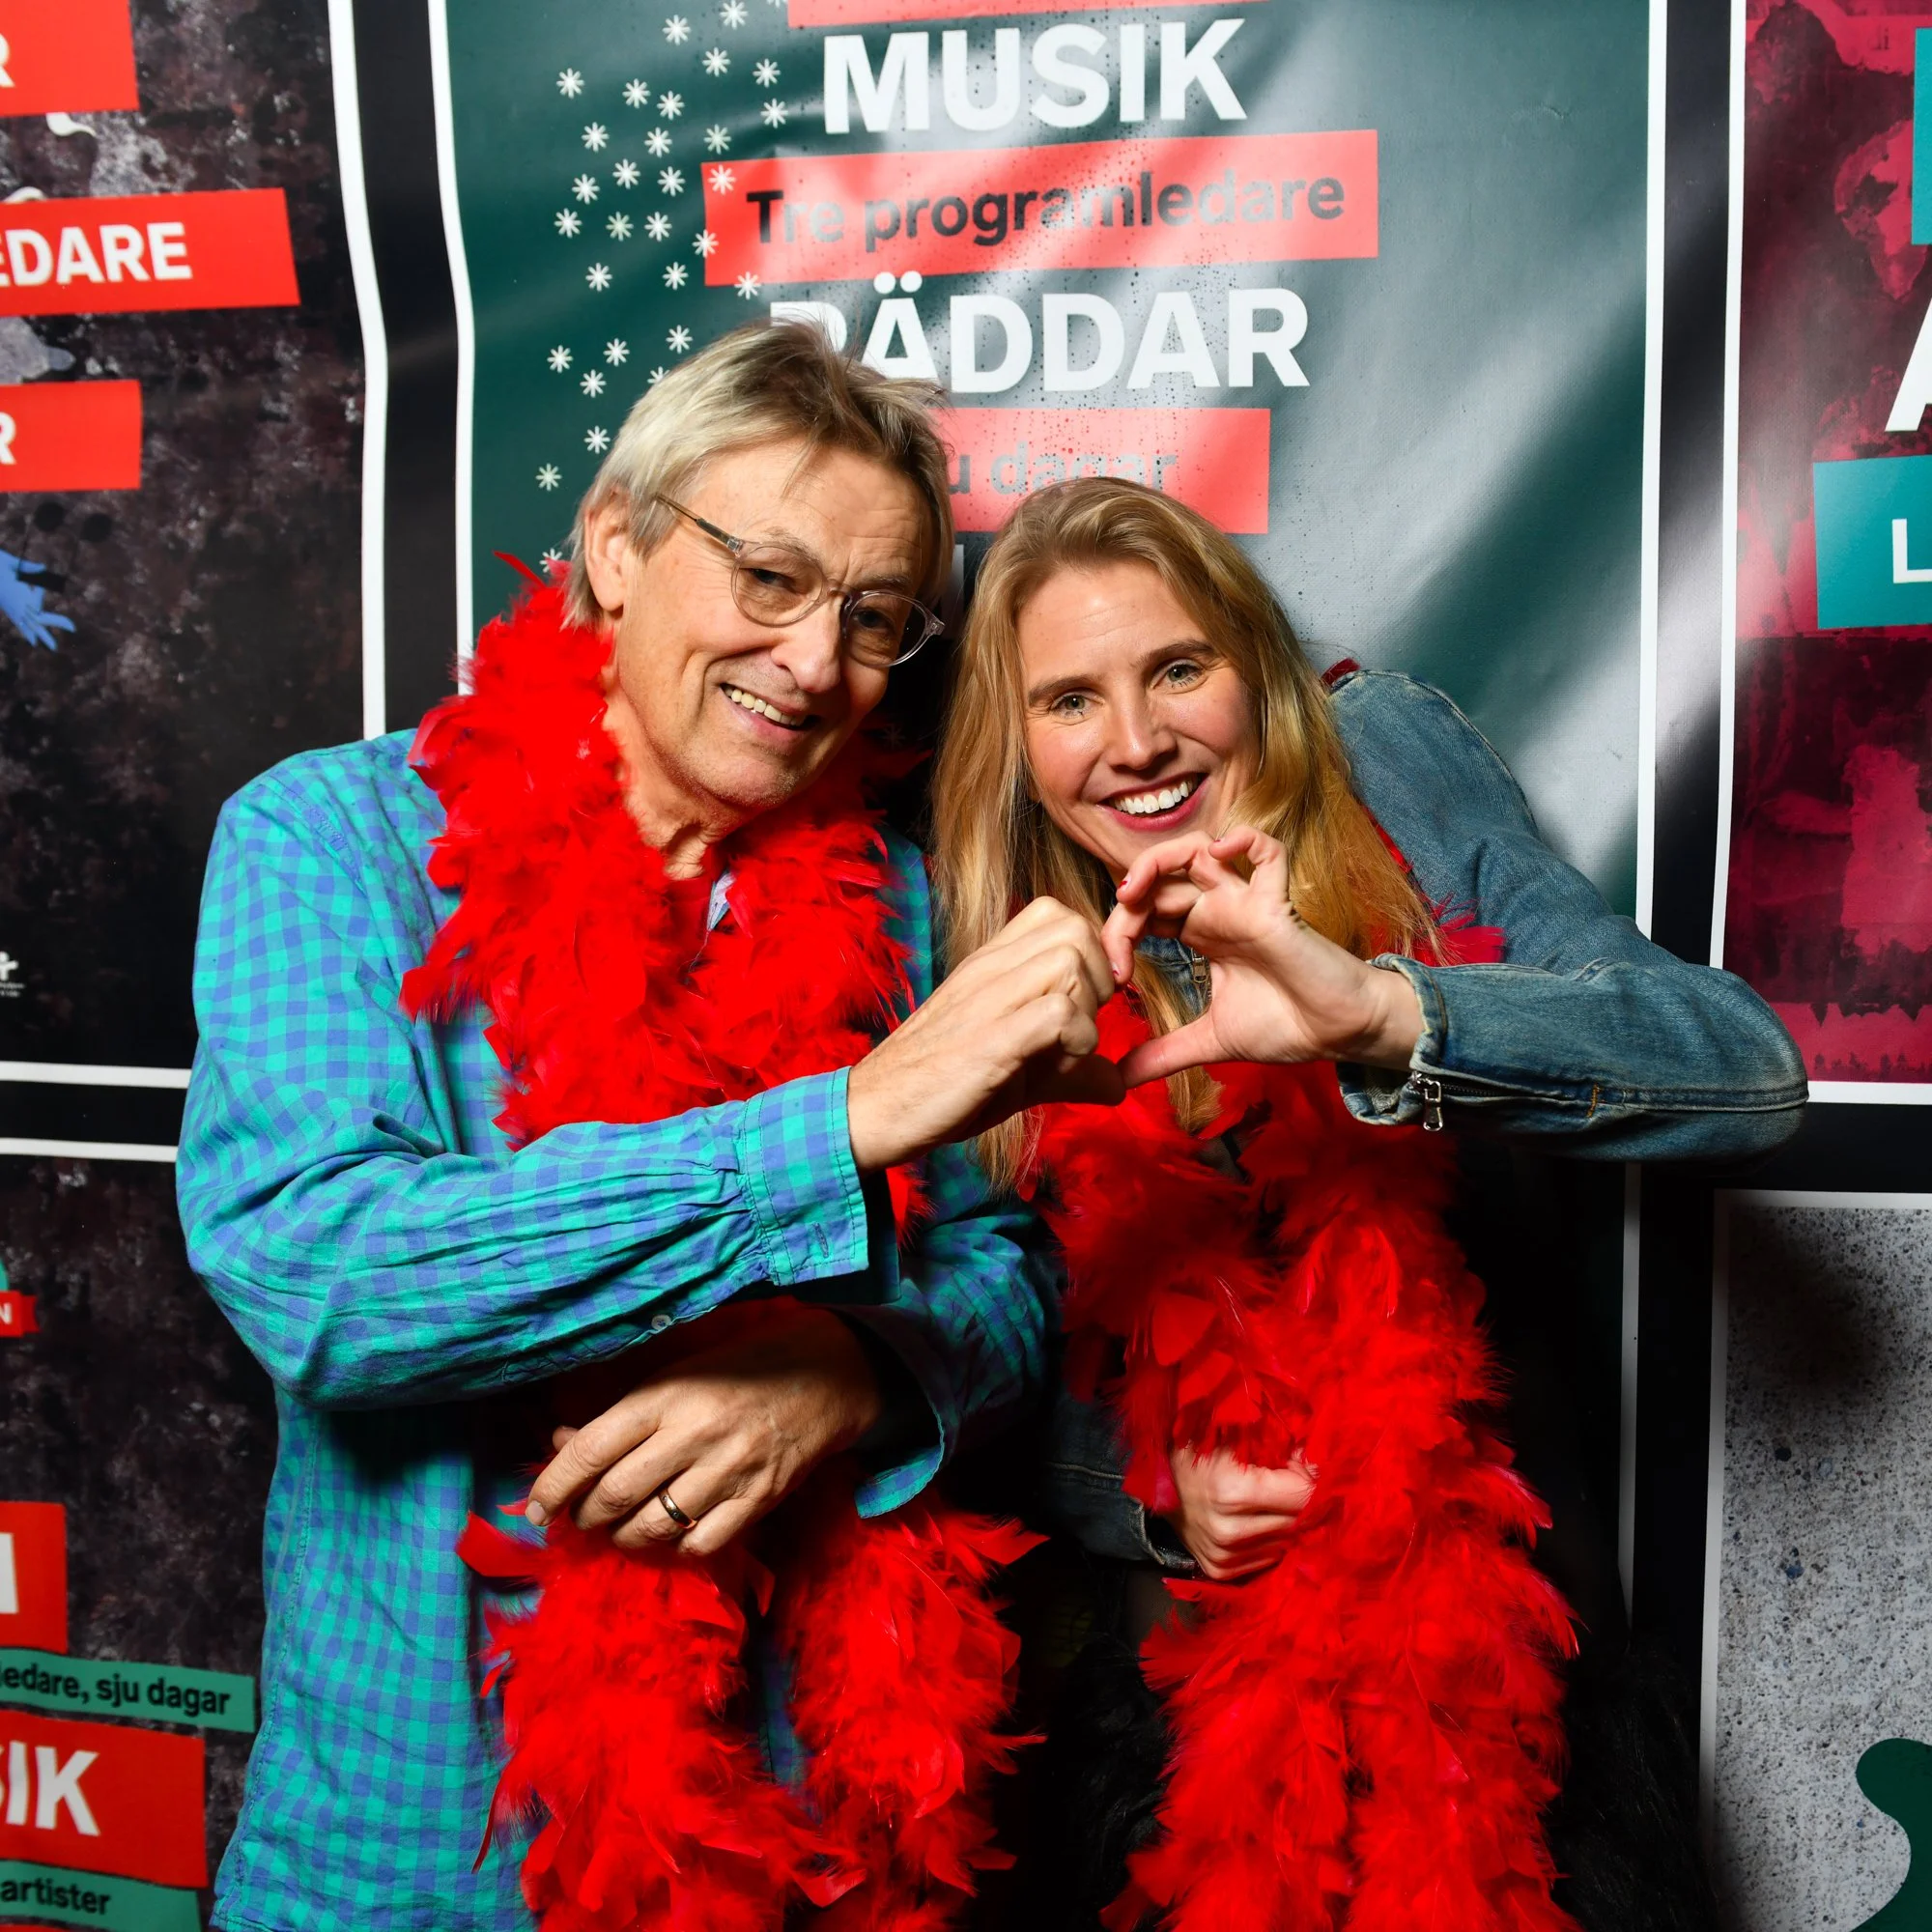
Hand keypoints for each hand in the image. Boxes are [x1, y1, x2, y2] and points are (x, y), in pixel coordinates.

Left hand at [525, 1305, 881, 1555]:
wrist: (824, 1377)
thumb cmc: (738, 1369)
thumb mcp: (675, 1373)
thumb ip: (619, 1412)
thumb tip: (561, 1445)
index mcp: (667, 1394)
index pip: (592, 1448)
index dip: (554, 1483)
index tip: (535, 1507)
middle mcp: (694, 1433)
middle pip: (614, 1496)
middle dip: (583, 1516)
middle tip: (579, 1517)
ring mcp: (729, 1471)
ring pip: (651, 1528)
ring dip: (620, 1538)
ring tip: (618, 1529)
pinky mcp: (759, 1500)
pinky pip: (699, 1546)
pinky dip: (671, 1550)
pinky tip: (666, 1536)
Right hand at [847, 896, 1124, 1171]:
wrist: (875, 1109)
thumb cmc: (941, 1084)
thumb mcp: (1017, 1068)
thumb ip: (1069, 1067)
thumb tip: (1118, 1082)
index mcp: (991, 964)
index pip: (1056, 913)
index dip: (1092, 951)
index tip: (1092, 999)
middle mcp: (989, 969)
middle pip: (1075, 928)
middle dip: (1099, 976)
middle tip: (1082, 1023)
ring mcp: (987, 999)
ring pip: (1070, 960)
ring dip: (1087, 1009)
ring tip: (1066, 1048)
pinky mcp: (989, 1040)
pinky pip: (1058, 1012)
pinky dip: (1076, 1041)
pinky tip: (1056, 1068)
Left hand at [1101, 826, 1422, 1086]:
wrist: (1338, 1035)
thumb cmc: (1286, 1026)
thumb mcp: (1210, 1041)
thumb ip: (1165, 1054)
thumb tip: (1119, 1080)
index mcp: (1201, 933)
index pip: (1145, 910)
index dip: (1119, 932)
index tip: (1115, 978)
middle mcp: (1219, 911)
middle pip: (1160, 878)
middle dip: (1127, 899)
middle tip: (1116, 937)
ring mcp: (1247, 903)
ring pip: (1199, 850)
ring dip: (1159, 860)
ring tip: (1136, 891)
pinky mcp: (1277, 905)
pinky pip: (1267, 852)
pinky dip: (1243, 840)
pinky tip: (1216, 856)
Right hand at [1164, 1442, 1316, 1580]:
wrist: (1158, 1479)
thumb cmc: (1201, 1448)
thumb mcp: (1241, 1437)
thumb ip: (1285, 1448)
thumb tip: (1325, 1464)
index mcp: (1232, 1492)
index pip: (1302, 1494)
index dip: (1311, 1477)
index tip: (1310, 1466)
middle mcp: (1228, 1530)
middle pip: (1298, 1521)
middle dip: (1305, 1500)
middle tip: (1298, 1480)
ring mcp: (1222, 1555)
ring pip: (1286, 1542)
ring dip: (1290, 1521)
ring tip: (1277, 1499)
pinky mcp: (1219, 1570)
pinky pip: (1268, 1558)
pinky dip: (1272, 1539)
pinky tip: (1261, 1519)